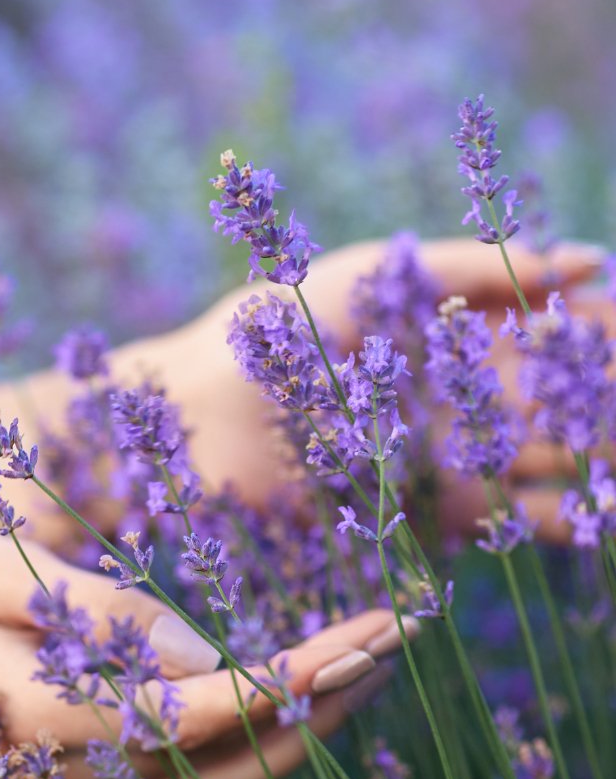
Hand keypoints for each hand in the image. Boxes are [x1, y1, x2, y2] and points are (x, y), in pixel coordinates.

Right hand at [0, 531, 406, 778]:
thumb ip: (102, 615)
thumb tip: (209, 656)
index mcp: (57, 724)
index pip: (209, 713)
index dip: (297, 676)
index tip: (368, 631)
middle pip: (236, 761)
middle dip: (326, 700)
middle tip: (395, 636)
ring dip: (301, 725)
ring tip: (364, 661)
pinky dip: (253, 740)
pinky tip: (289, 695)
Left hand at [133, 236, 606, 537]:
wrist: (202, 409)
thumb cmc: (276, 327)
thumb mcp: (378, 274)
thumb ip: (479, 265)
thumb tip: (592, 262)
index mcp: (450, 334)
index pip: (554, 331)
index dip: (602, 334)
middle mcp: (459, 398)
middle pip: (564, 397)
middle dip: (608, 398)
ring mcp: (450, 457)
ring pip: (556, 458)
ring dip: (601, 456)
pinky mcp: (430, 512)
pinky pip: (518, 516)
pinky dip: (571, 513)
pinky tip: (609, 501)